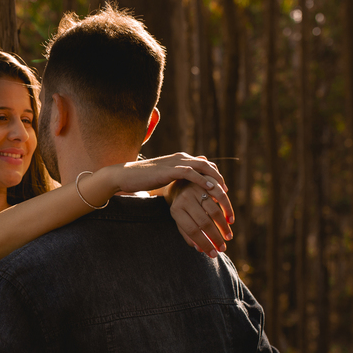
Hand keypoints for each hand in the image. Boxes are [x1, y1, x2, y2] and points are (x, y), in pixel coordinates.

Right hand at [107, 153, 229, 198]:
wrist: (125, 175)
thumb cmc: (142, 178)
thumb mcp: (164, 177)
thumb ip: (176, 177)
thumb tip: (185, 183)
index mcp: (180, 159)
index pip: (205, 165)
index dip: (216, 177)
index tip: (223, 191)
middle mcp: (181, 157)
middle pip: (208, 166)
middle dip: (220, 180)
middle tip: (227, 195)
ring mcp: (175, 162)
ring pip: (203, 168)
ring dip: (216, 181)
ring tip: (224, 195)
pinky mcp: (169, 170)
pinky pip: (191, 173)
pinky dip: (203, 180)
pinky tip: (210, 189)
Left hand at [168, 177, 232, 256]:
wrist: (179, 182)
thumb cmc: (181, 207)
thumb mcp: (180, 219)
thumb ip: (188, 234)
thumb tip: (201, 250)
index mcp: (176, 210)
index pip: (192, 231)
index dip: (204, 243)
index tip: (213, 254)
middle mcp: (185, 199)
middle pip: (204, 223)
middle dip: (215, 238)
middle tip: (223, 248)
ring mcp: (196, 190)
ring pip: (214, 212)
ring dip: (223, 227)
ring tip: (228, 237)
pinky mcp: (207, 183)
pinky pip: (221, 198)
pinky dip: (228, 210)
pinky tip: (231, 221)